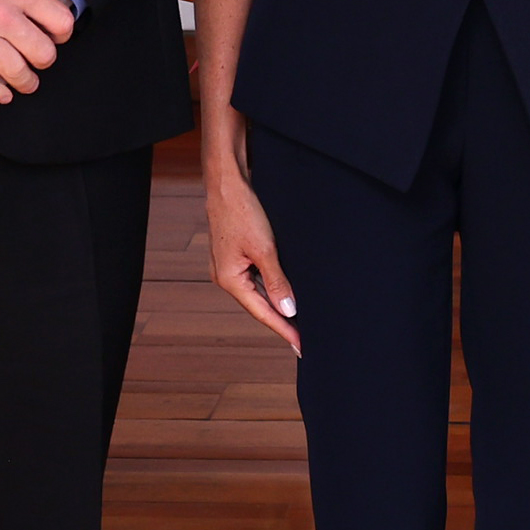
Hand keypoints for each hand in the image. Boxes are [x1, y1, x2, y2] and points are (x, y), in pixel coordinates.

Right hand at [203, 168, 299, 351]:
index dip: (284, 330)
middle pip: (259, 306)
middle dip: (281, 321)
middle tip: (304, 338)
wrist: (228, 184)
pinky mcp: (235, 256)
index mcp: (229, 280)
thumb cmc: (242, 212)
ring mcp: (229, 267)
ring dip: (277, 304)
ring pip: (258, 292)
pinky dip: (271, 288)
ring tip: (298, 321)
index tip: (300, 346)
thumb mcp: (265, 249)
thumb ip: (277, 282)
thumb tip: (288, 309)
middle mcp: (226, 277)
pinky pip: (255, 279)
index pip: (262, 313)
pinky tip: (285, 293)